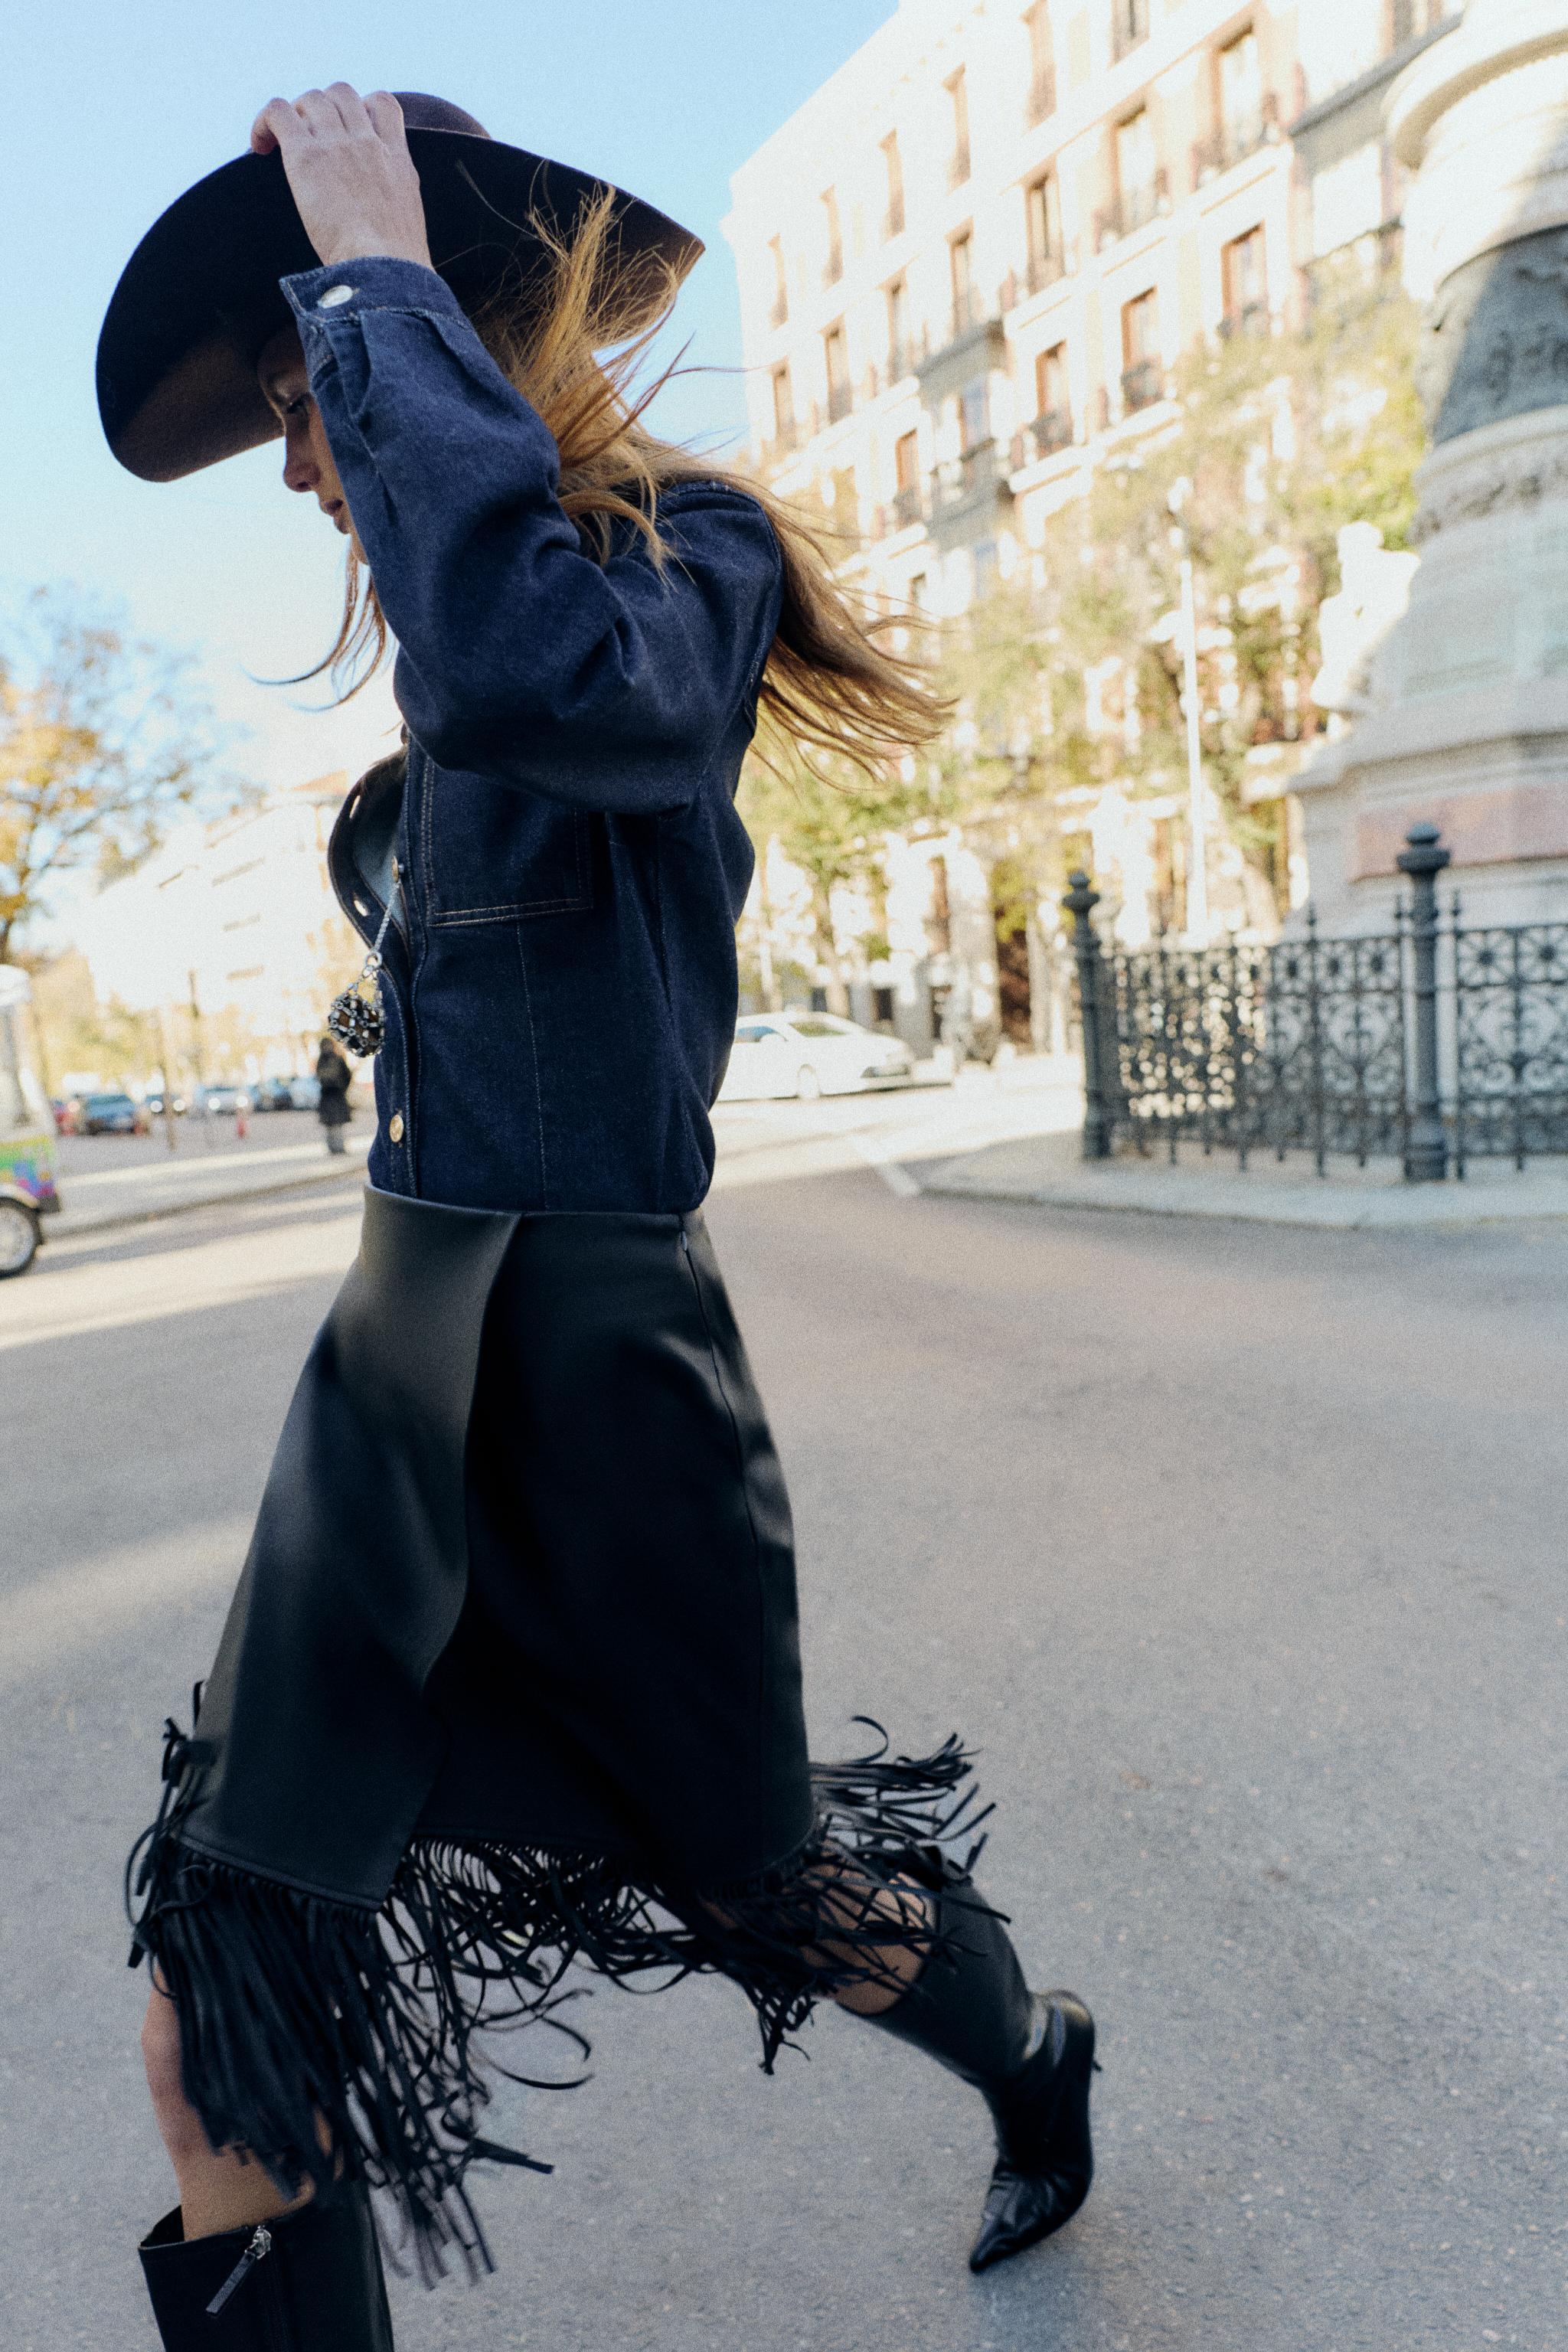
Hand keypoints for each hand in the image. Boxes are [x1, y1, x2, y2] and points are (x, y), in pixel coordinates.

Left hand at [250, 85, 432, 271]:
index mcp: (397, 159)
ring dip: (294, 116)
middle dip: (322, 109)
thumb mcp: (407, 223)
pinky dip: (264, 122)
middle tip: (308, 140)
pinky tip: (259, 147)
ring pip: (310, 99)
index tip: (347, 130)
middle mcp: (368, 143)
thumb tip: (376, 225)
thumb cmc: (395, 267)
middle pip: (342, 93)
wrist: (386, 270)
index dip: (360, 108)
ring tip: (281, 147)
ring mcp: (338, 145)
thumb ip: (391, 204)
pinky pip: (277, 113)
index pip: (383, 104)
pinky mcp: (306, 155)